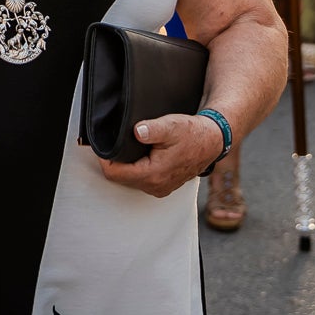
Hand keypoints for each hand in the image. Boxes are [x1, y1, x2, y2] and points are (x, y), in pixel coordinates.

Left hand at [100, 112, 226, 197]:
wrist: (212, 141)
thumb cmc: (193, 133)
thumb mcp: (171, 126)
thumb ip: (152, 130)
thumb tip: (137, 131)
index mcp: (153, 174)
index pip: (114, 173)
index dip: (104, 158)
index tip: (102, 144)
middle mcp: (155, 186)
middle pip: (119, 178)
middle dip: (112, 162)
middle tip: (109, 143)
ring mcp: (160, 188)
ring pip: (130, 179)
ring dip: (124, 165)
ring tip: (122, 147)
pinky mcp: (163, 185)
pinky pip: (140, 180)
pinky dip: (134, 169)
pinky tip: (136, 155)